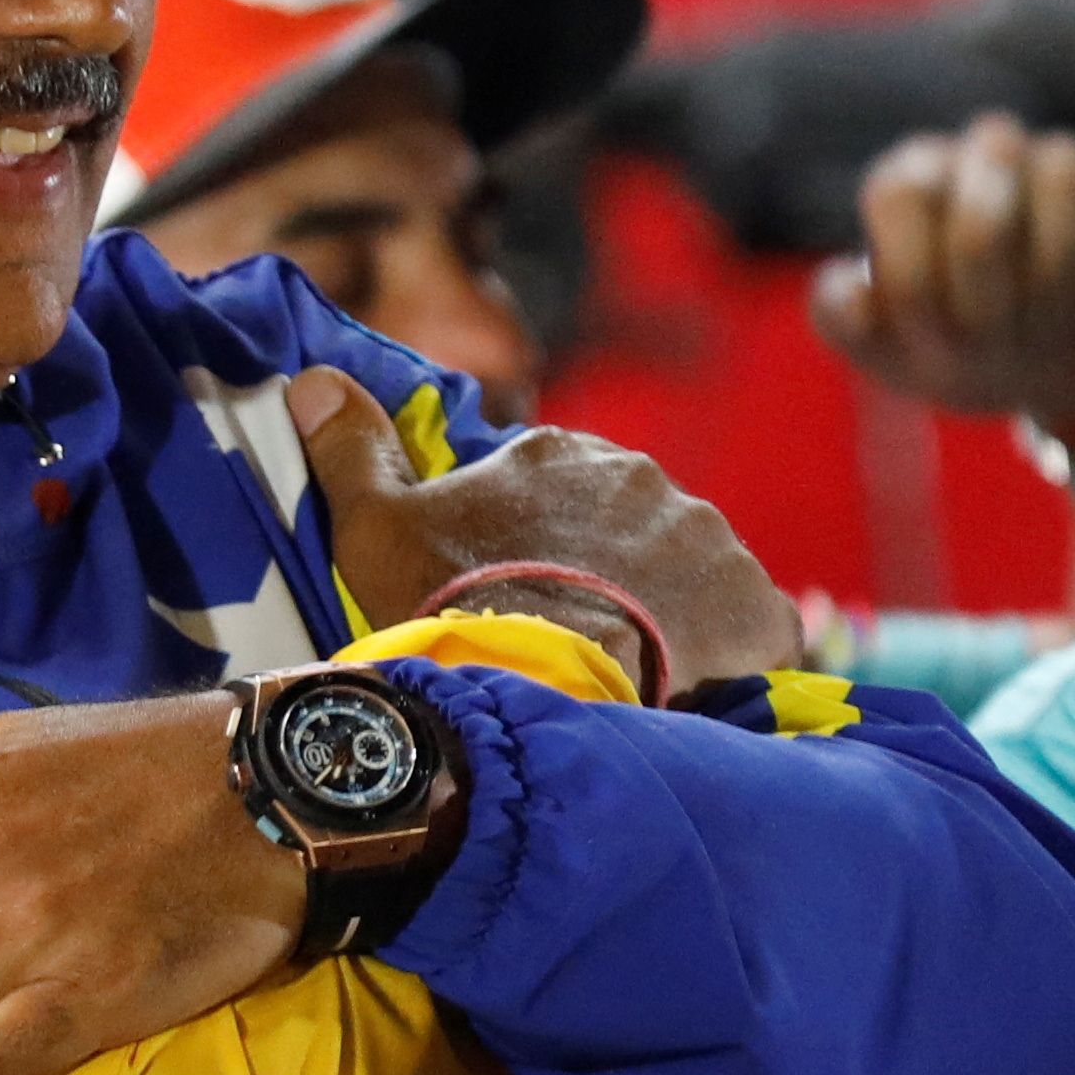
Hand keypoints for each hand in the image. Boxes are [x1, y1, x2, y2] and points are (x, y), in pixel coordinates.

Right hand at [289, 371, 799, 697]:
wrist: (543, 691)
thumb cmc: (450, 608)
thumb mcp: (373, 530)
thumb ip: (352, 451)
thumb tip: (314, 379)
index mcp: (563, 452)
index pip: (557, 487)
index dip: (534, 544)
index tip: (515, 593)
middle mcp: (649, 481)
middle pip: (630, 528)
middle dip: (609, 574)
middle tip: (570, 641)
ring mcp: (713, 544)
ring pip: (691, 575)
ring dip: (668, 614)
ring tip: (625, 678)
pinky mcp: (760, 611)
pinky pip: (750, 630)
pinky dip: (726, 658)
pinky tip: (687, 695)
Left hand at [810, 115, 1074, 435]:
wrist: (1073, 370)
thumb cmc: (971, 353)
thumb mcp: (899, 357)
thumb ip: (845, 324)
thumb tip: (849, 288)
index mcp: (914, 182)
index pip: (900, 194)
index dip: (916, 276)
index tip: (931, 334)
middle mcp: (981, 152)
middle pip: (981, 208)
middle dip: (986, 305)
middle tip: (990, 344)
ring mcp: (1055, 161)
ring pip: (1058, 217)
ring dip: (1052, 303)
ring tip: (1045, 338)